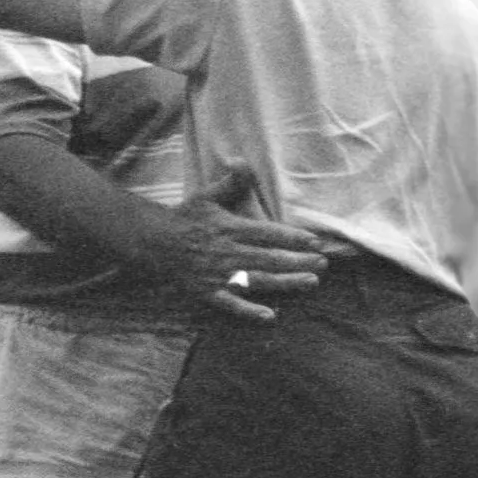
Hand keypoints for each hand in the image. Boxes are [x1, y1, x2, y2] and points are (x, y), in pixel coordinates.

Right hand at [158, 195, 327, 320]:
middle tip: (324, 263)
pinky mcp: (208, 292)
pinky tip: (269, 317)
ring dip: (286, 282)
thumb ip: (230, 182)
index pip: (268, 233)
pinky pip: (230, 304)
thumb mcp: (207, 196)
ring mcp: (218, 274)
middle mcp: (228, 252)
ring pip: (257, 280)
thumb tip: (243, 161)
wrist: (153, 242)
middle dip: (299, 261)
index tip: (316, 241)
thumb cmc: (185, 218)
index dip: (293, 237)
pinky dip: (249, 311)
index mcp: (230, 229)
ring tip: (312, 282)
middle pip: (269, 258)